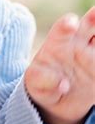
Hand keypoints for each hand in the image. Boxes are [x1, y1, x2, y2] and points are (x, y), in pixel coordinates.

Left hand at [24, 8, 94, 123]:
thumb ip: (43, 79)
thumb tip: (62, 85)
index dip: (67, 24)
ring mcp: (92, 54)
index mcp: (58, 42)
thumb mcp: (35, 82)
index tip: (71, 24)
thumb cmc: (42, 84)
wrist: (57, 99)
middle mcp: (78, 42)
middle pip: (90, 24)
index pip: (62, 28)